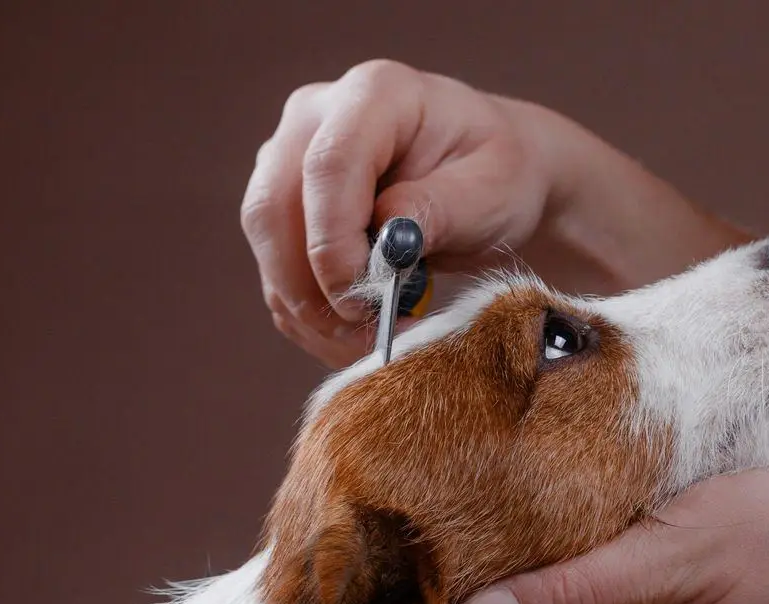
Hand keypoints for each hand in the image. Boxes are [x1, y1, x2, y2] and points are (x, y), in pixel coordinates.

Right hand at [240, 60, 556, 367]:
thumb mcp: (493, 191)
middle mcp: (316, 117)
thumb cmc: (500, 176)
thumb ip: (439, 209)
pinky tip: (356, 338)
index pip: (326, 166)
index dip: (333, 242)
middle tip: (368, 338)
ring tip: (373, 344)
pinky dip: (310, 319)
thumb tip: (386, 240)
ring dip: (312, 313)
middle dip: (314, 289)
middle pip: (274, 209)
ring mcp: (291, 161)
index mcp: (376, 94)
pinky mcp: (285, 209)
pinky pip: (277, 273)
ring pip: (269, 249)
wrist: (491, 181)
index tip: (364, 300)